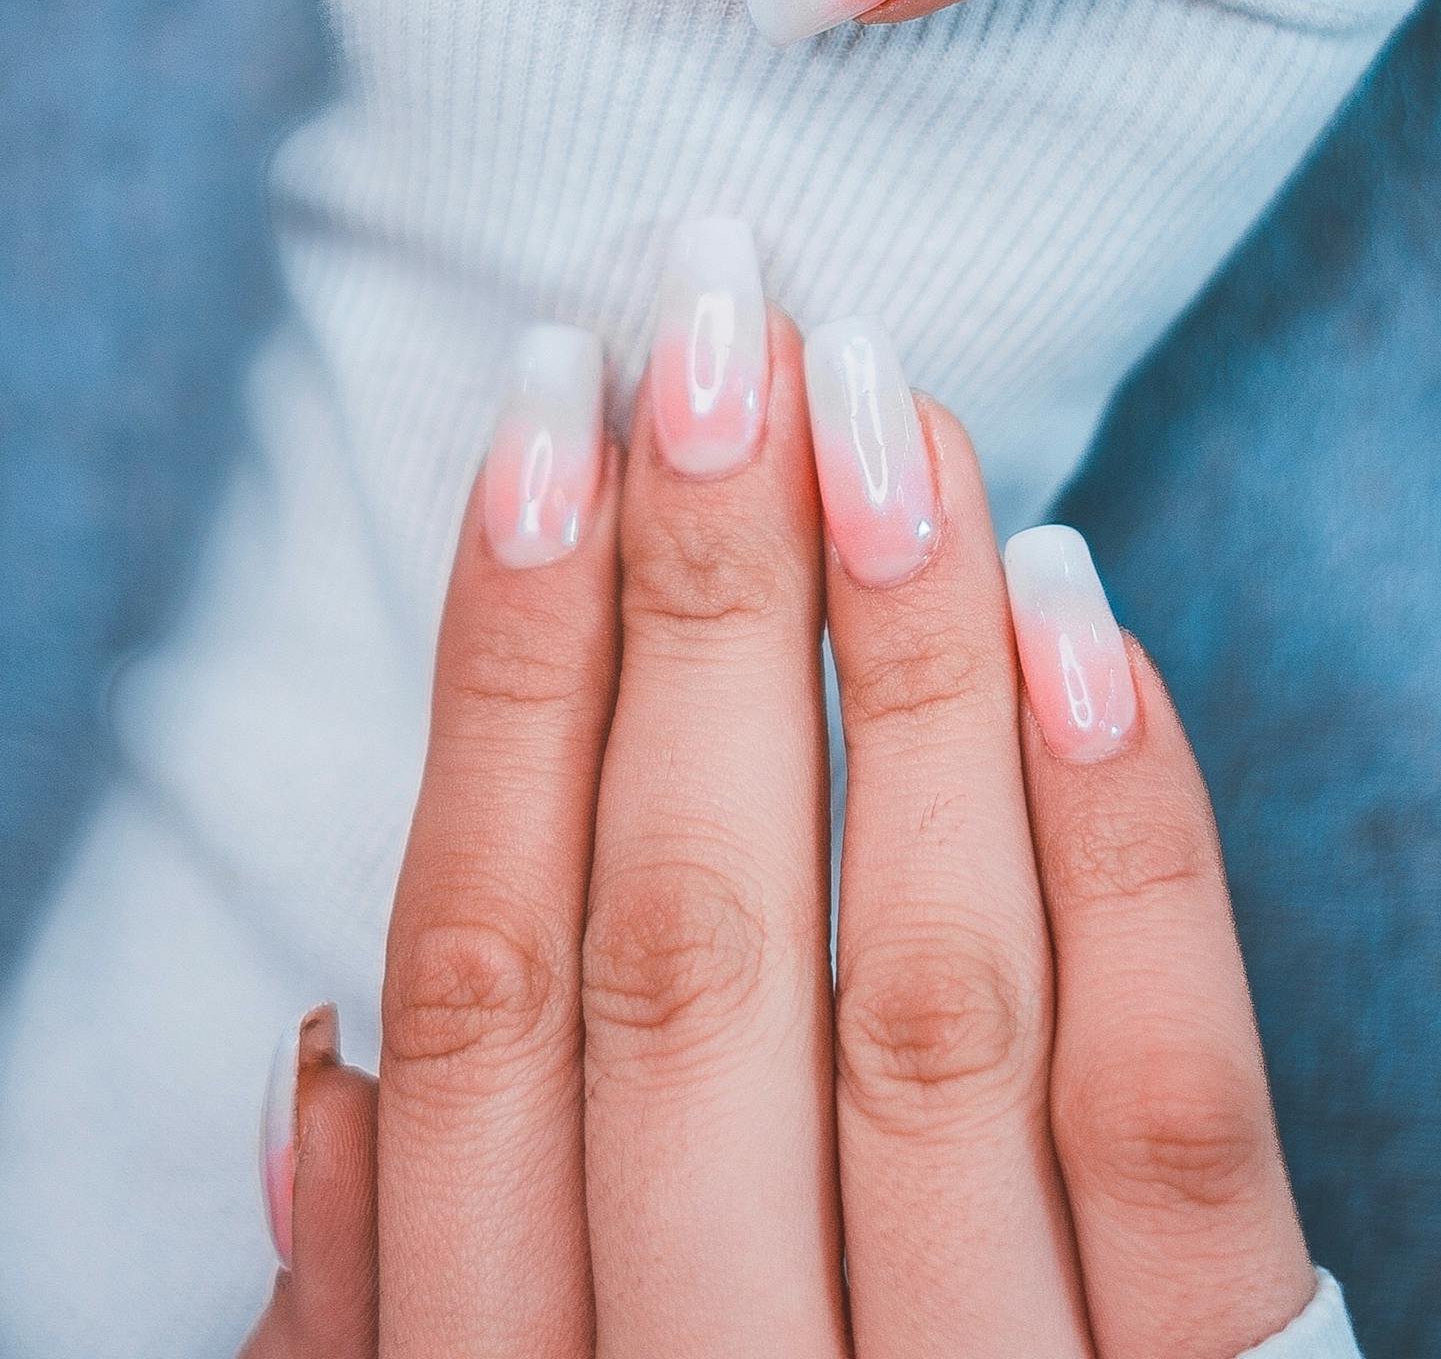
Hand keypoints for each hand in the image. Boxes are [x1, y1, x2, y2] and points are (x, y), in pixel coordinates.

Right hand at [243, 240, 1322, 1355]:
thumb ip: (393, 1324)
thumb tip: (320, 1045)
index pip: (482, 989)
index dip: (504, 681)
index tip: (542, 428)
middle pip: (689, 941)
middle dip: (693, 597)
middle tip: (714, 322)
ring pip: (920, 987)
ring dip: (890, 661)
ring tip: (878, 405)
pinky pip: (1172, 1114)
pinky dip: (1126, 844)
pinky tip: (1070, 610)